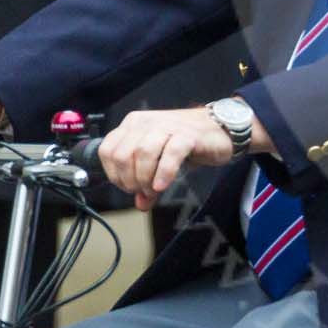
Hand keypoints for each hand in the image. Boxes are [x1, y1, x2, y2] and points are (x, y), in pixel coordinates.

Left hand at [98, 107, 238, 211]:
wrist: (220, 128)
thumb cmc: (187, 142)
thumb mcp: (160, 160)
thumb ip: (148, 181)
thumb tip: (141, 204)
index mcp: (133, 125)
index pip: (107, 151)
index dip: (114, 175)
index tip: (129, 187)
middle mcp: (146, 122)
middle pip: (122, 155)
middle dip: (130, 181)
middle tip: (144, 191)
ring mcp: (167, 126)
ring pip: (143, 153)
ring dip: (145, 178)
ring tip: (155, 189)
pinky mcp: (188, 135)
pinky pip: (170, 154)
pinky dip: (163, 173)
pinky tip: (163, 185)